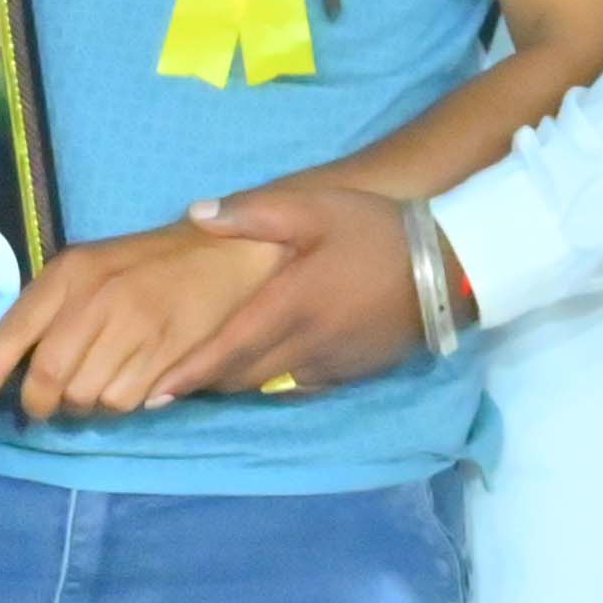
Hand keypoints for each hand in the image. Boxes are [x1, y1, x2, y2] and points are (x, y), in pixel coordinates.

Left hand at [0, 227, 282, 421]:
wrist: (224, 254)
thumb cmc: (146, 265)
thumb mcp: (89, 270)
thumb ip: (50, 309)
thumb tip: (10, 370)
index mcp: (71, 272)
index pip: (17, 328)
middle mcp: (97, 297)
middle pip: (50, 376)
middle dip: (43, 403)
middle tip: (47, 405)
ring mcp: (135, 326)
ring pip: (89, 397)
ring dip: (87, 405)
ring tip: (99, 383)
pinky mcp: (167, 351)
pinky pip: (127, 401)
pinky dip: (122, 404)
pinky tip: (130, 381)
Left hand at [145, 183, 430, 399]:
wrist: (447, 270)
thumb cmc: (375, 233)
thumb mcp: (315, 208)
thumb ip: (253, 213)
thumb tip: (196, 214)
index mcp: (289, 306)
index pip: (226, 350)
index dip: (189, 375)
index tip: (155, 395)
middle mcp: (303, 346)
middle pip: (239, 377)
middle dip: (203, 384)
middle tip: (166, 384)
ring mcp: (327, 366)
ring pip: (265, 386)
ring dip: (233, 386)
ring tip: (203, 382)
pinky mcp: (348, 373)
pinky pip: (296, 387)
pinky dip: (270, 384)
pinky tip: (261, 373)